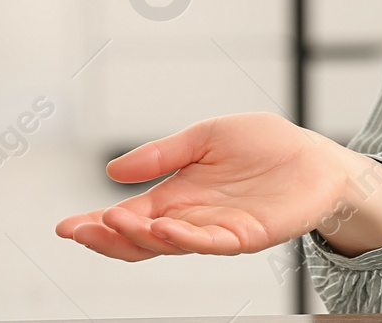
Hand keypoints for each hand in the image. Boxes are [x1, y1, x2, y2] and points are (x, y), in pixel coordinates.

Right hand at [55, 113, 353, 259]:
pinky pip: (211, 243)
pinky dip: (185, 239)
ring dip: (139, 237)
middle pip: (139, 239)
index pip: (128, 217)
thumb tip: (113, 169)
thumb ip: (164, 153)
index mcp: (176, 195)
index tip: (65, 226)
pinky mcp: (245, 235)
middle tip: (79, 230)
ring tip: (115, 223)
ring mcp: (216, 230)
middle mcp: (191, 218)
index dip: (95, 223)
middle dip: (105, 237)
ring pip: (168, 245)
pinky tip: (164, 229)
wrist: (316, 157)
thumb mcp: (207, 136)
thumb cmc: (265, 146)